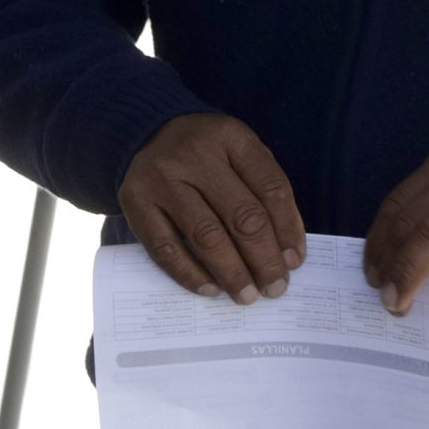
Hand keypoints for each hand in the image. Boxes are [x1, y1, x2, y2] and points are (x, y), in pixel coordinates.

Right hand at [118, 112, 305, 304]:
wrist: (148, 133)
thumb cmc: (208, 155)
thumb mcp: (242, 156)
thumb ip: (266, 195)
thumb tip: (287, 255)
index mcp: (231, 136)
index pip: (270, 188)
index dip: (288, 229)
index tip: (294, 262)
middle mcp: (195, 154)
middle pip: (241, 215)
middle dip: (263, 259)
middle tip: (275, 288)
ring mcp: (161, 178)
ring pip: (205, 236)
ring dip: (231, 273)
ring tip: (247, 295)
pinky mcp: (134, 201)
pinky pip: (166, 248)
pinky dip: (191, 274)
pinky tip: (211, 289)